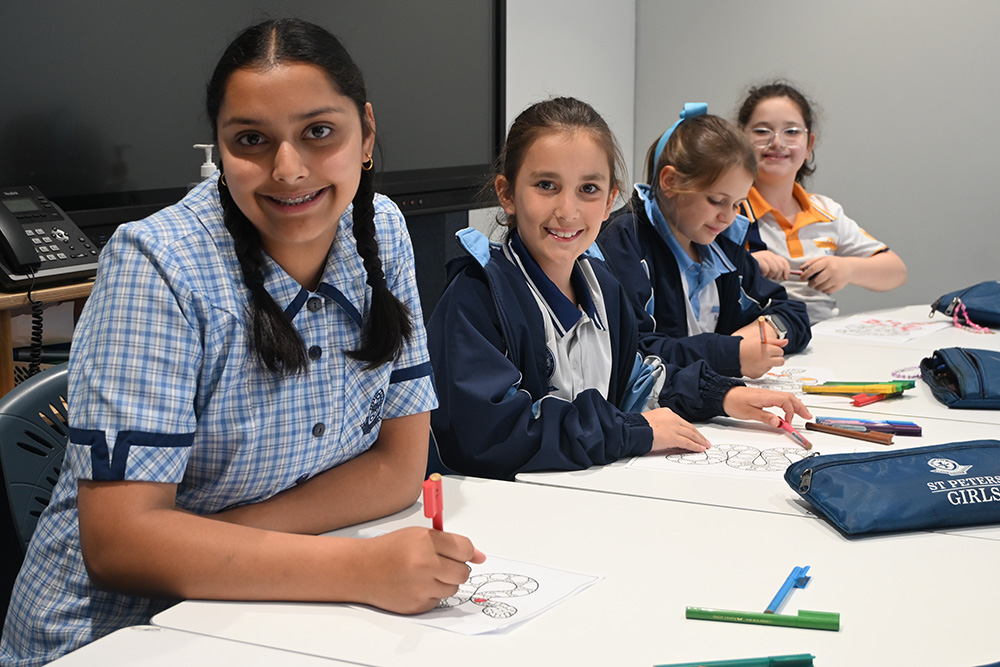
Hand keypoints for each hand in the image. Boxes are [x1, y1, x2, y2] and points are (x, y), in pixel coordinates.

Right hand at [357, 526, 485, 613]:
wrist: (361, 570)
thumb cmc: (391, 549)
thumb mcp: (419, 536)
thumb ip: (451, 543)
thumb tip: (480, 556)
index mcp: (426, 542)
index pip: (465, 549)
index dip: (465, 552)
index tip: (460, 553)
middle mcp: (425, 564)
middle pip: (464, 572)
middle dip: (456, 568)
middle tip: (440, 564)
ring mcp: (421, 587)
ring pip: (454, 588)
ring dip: (444, 582)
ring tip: (424, 574)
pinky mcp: (417, 605)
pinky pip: (439, 601)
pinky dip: (432, 594)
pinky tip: (415, 585)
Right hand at [642, 407, 710, 452]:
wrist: (634, 429)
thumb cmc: (637, 427)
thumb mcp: (651, 421)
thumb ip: (661, 426)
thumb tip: (664, 434)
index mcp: (667, 413)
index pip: (682, 422)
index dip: (690, 429)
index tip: (695, 434)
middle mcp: (672, 418)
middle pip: (689, 428)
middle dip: (698, 435)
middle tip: (704, 441)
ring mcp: (674, 427)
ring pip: (691, 435)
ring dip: (699, 441)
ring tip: (704, 446)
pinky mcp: (673, 437)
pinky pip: (688, 443)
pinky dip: (695, 446)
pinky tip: (699, 449)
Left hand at [721, 387, 812, 426]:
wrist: (723, 395)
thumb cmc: (733, 402)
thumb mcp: (748, 413)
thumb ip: (764, 417)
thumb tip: (779, 422)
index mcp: (766, 396)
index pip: (785, 402)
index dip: (791, 413)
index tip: (789, 423)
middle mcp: (768, 393)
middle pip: (790, 398)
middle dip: (800, 407)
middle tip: (808, 416)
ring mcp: (766, 394)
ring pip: (786, 397)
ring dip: (796, 405)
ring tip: (803, 413)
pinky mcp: (764, 396)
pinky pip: (780, 398)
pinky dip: (788, 404)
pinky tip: (789, 410)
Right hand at [735, 323, 787, 377]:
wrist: (731, 355)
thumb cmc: (744, 346)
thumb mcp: (760, 340)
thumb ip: (775, 341)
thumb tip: (786, 342)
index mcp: (767, 350)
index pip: (781, 351)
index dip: (775, 349)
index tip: (769, 349)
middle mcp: (766, 360)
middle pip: (781, 361)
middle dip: (776, 358)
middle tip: (768, 355)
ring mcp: (762, 369)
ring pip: (772, 367)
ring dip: (768, 363)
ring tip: (757, 359)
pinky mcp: (758, 375)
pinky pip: (764, 372)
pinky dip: (760, 369)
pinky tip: (753, 364)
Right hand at [752, 250, 790, 280]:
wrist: (740, 266)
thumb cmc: (751, 269)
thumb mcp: (765, 267)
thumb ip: (774, 269)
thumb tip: (784, 276)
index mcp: (770, 255)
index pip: (784, 261)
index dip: (786, 270)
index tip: (785, 277)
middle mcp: (768, 254)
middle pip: (780, 267)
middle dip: (776, 275)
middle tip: (769, 277)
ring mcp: (763, 256)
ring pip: (775, 269)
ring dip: (769, 275)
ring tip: (763, 275)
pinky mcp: (758, 259)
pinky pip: (767, 269)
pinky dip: (764, 274)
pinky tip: (759, 273)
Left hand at [801, 255, 851, 293]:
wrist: (850, 268)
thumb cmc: (834, 263)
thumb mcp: (823, 258)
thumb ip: (811, 262)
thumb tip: (801, 269)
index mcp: (827, 262)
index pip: (813, 269)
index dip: (805, 275)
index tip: (802, 278)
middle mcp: (832, 270)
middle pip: (816, 280)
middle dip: (810, 283)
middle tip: (809, 283)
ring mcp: (836, 279)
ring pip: (820, 287)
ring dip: (815, 287)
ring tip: (816, 284)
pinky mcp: (838, 286)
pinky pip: (826, 291)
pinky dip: (822, 290)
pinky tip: (824, 285)